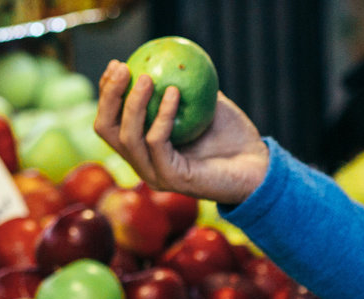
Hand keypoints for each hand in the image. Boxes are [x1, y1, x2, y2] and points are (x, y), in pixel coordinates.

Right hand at [94, 59, 269, 205]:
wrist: (257, 167)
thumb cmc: (232, 135)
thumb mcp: (202, 103)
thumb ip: (181, 84)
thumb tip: (162, 55)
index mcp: (142, 147)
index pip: (111, 120)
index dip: (107, 91)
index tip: (118, 63)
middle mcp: (142, 163)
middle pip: (106, 129)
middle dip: (108, 96)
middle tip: (122, 68)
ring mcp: (154, 174)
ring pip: (127, 137)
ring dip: (133, 103)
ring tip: (146, 77)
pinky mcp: (171, 179)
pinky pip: (157, 142)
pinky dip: (162, 115)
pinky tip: (174, 93)